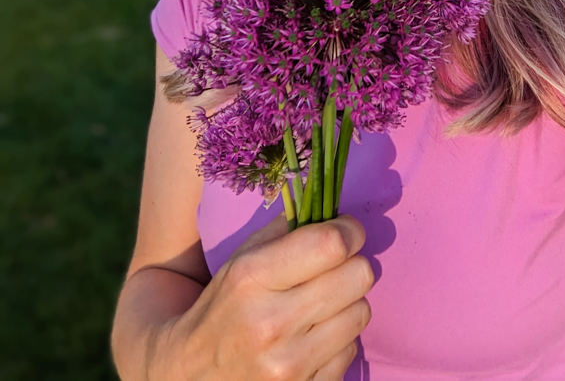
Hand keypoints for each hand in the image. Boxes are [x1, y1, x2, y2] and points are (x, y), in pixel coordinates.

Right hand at [151, 212, 372, 380]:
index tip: (347, 230)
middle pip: (358, 275)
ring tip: (321, 304)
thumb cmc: (224, 306)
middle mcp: (272, 323)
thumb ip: (285, 229)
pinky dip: (339, 340)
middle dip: (351, 264)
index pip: (331, 244)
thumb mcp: (241, 259)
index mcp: (252, 278)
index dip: (349, 230)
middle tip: (334, 267)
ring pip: (362, 311)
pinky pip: (352, 350)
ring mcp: (290, 365)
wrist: (192, 375)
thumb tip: (330, 209)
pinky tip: (313, 337)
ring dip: (347, 303)